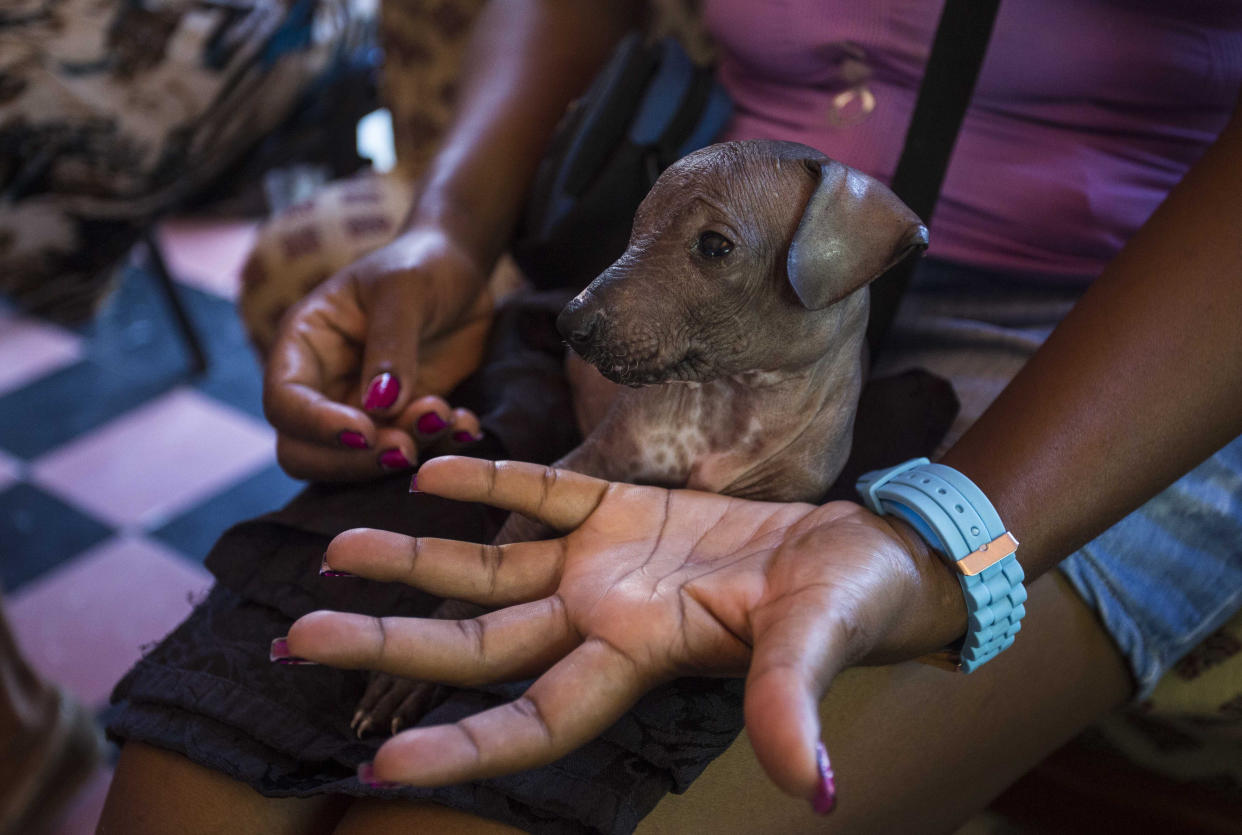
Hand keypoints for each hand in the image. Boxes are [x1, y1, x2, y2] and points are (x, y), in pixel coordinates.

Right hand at [263, 229, 492, 480]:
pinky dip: (439, 449)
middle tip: (407, 448)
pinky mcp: (402, 421)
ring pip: (358, 463)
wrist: (461, 271)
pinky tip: (466, 424)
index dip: (316, 426)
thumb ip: (391, 345)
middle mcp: (323, 385)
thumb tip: (378, 406)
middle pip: (304, 451)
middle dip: (354, 461)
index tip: (364, 433)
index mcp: (304, 344)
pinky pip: (412, 452)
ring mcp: (361, 409)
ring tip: (447, 416)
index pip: (284, 402)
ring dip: (404, 452)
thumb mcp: (404, 288)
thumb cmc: (421, 265)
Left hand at [286, 456, 964, 805]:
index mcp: (637, 657)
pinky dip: (489, 484)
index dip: (462, 747)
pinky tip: (431, 471)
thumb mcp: (817, 645)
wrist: (862, 553)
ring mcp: (605, 563)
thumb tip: (809, 784)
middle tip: (296, 637)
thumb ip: (791, 702)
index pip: (535, 715)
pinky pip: (541, 493)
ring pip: (490, 570)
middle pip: (478, 644)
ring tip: (336, 550)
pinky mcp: (623, 509)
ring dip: (415, 562)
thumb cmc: (847, 604)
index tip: (377, 770)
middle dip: (392, 644)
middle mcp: (602, 618)